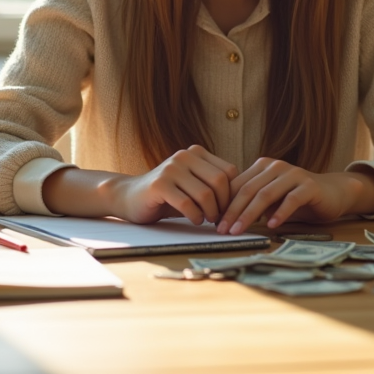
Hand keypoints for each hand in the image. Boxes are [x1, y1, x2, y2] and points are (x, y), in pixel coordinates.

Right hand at [107, 145, 238, 225]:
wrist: (129, 196)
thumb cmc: (166, 195)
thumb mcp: (192, 185)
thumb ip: (213, 186)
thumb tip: (245, 199)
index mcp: (196, 153)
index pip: (229, 171)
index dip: (233, 193)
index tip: (228, 209)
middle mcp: (184, 156)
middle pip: (220, 181)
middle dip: (224, 205)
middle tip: (219, 219)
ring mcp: (171, 168)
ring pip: (205, 194)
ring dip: (210, 213)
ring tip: (205, 220)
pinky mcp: (160, 184)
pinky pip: (187, 204)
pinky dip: (195, 216)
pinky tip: (194, 221)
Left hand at [218, 158, 363, 234]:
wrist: (332, 192)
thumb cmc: (297, 198)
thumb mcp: (272, 199)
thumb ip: (252, 203)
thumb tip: (225, 219)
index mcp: (262, 167)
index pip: (237, 185)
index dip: (224, 204)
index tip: (213, 222)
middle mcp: (275, 167)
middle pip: (248, 190)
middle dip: (232, 211)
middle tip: (222, 230)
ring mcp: (293, 174)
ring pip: (266, 194)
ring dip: (249, 214)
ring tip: (239, 230)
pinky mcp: (309, 186)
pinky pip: (291, 199)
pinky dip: (279, 213)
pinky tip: (271, 226)